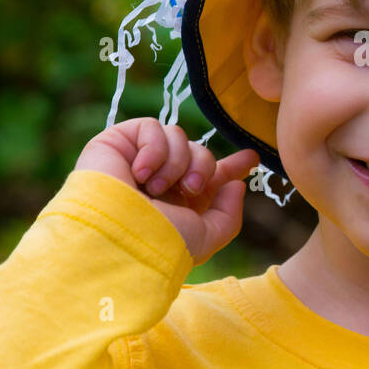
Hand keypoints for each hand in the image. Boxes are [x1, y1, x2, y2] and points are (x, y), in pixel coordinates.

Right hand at [74, 117, 258, 266]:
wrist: (118, 233)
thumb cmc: (160, 241)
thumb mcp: (205, 237)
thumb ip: (228, 215)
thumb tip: (235, 185)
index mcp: (178, 201)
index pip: (209, 177)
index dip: (231, 166)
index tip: (251, 157)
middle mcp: (160, 180)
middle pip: (199, 152)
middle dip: (203, 167)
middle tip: (190, 187)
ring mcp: (138, 160)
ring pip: (178, 137)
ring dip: (177, 162)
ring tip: (157, 187)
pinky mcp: (117, 142)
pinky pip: (152, 127)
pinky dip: (153, 149)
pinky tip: (139, 173)